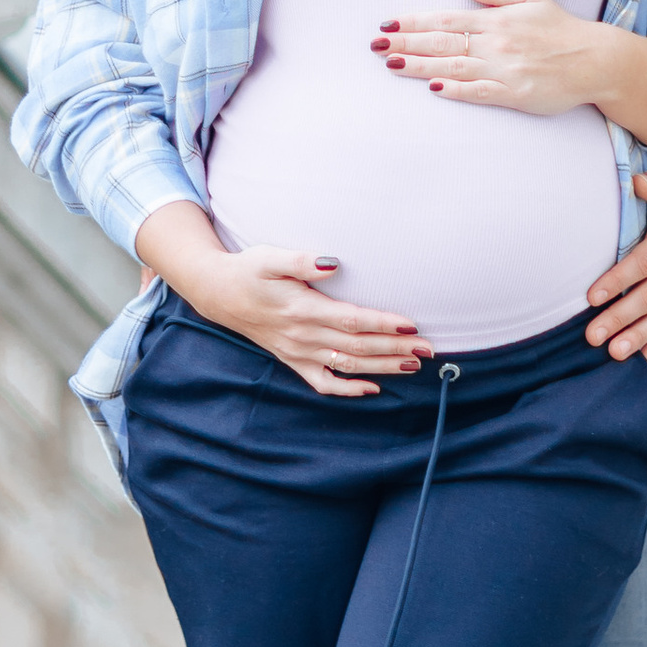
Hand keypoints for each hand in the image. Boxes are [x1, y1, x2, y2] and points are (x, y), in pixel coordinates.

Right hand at [131, 203, 427, 397]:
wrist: (218, 293)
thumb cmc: (249, 270)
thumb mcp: (270, 257)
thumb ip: (302, 261)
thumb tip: (333, 263)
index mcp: (302, 310)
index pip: (352, 320)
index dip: (383, 324)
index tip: (411, 326)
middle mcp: (303, 336)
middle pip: (357, 346)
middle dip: (395, 349)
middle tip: (429, 349)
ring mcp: (298, 352)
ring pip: (348, 365)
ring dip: (382, 367)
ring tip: (414, 366)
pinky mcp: (293, 360)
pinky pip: (323, 382)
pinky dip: (349, 389)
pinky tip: (373, 389)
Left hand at [372, 0, 597, 116]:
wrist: (595, 60)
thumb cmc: (561, 28)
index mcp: (496, 20)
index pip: (446, 20)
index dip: (414, 22)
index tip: (388, 24)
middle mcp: (496, 43)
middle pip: (442, 43)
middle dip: (405, 44)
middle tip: (375, 45)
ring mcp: (504, 70)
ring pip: (453, 67)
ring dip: (419, 66)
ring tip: (391, 65)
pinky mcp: (514, 95)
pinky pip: (479, 92)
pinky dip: (455, 89)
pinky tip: (432, 88)